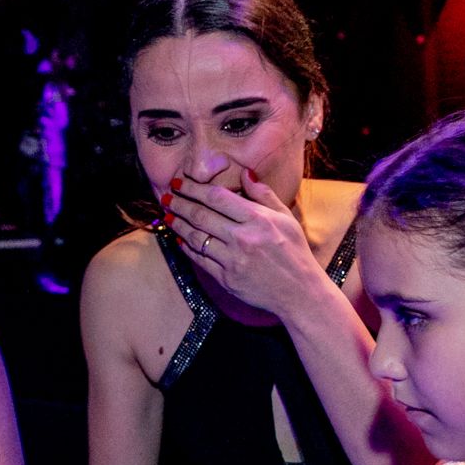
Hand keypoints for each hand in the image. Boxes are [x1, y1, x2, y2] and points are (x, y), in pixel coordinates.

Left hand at [167, 172, 330, 319]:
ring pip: (195, 237)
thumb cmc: (294, 252)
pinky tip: (178, 238)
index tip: (179, 181)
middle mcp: (243, 238)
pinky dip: (186, 247)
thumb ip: (263, 194)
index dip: (193, 188)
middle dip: (179, 203)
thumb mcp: (285, 217)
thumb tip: (245, 172)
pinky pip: (199, 259)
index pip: (216, 197)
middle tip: (165, 196)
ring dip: (177, 224)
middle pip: (201, 215)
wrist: (299, 291)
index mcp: (257, 219)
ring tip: (166, 215)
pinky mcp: (226, 278)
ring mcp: (233, 260)